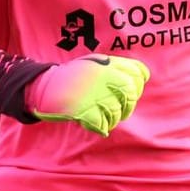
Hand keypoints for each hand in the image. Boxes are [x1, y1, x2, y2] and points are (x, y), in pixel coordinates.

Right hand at [26, 55, 150, 135]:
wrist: (45, 87)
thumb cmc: (73, 77)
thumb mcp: (95, 64)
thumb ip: (118, 67)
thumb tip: (144, 75)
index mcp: (107, 64)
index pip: (138, 74)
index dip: (138, 85)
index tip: (130, 92)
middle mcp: (104, 77)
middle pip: (131, 95)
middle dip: (128, 106)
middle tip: (117, 110)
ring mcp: (95, 94)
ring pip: (117, 113)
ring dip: (112, 119)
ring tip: (101, 115)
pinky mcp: (86, 111)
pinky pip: (103, 125)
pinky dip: (99, 127)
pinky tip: (91, 121)